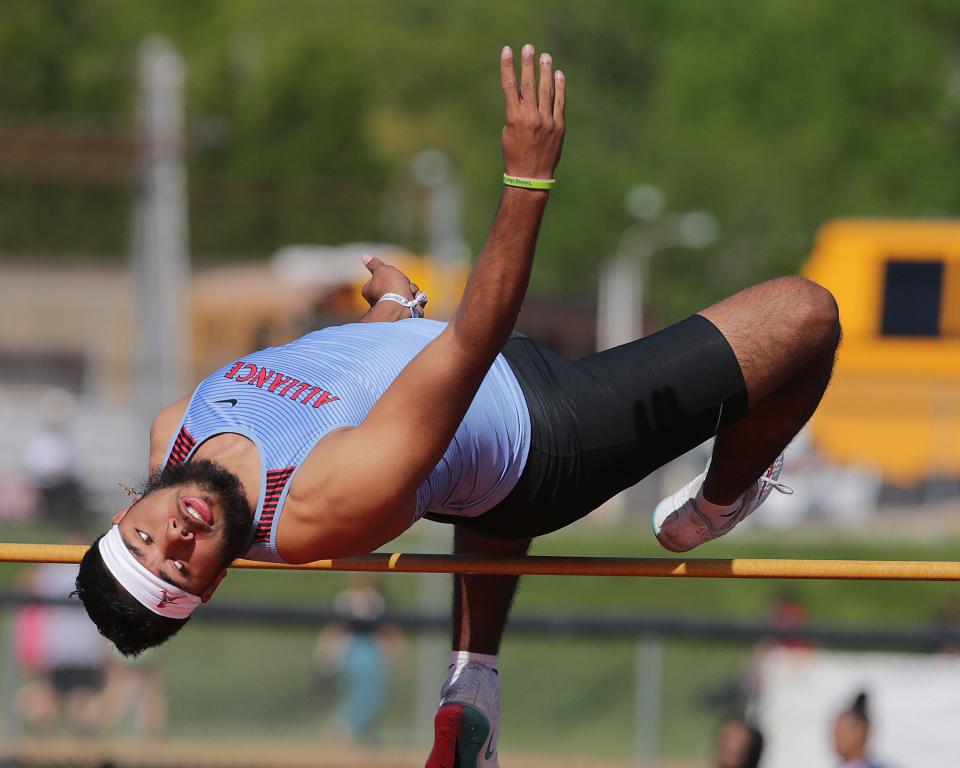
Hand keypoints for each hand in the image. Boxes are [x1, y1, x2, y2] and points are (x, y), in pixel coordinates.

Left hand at [360, 254, 421, 307]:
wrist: (402, 307)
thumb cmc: (390, 287)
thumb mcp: (382, 269)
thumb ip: (374, 264)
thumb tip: (364, 257)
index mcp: (371, 291)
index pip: (384, 277)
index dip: (391, 274)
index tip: (391, 277)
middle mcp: (381, 300)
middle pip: (398, 284)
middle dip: (404, 283)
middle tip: (402, 285)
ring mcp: (395, 307)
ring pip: (408, 291)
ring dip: (412, 290)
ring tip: (409, 295)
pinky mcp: (407, 312)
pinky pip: (415, 301)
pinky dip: (417, 299)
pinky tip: (415, 300)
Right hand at [500, 43, 565, 179]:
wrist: (531, 176)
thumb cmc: (515, 155)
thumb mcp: (508, 132)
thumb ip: (515, 112)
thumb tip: (522, 96)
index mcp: (514, 117)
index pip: (510, 86)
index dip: (508, 66)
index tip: (507, 50)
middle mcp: (531, 116)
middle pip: (529, 84)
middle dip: (528, 63)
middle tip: (528, 47)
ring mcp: (547, 121)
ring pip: (546, 90)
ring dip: (545, 71)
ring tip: (545, 56)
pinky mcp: (559, 126)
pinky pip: (560, 102)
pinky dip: (560, 87)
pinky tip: (559, 75)